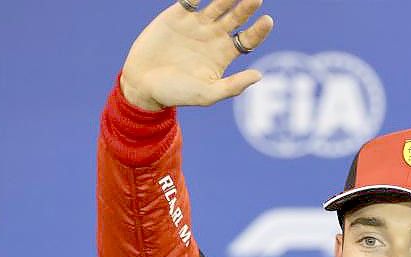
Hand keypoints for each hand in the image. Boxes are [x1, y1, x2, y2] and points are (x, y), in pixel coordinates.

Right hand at [120, 0, 272, 110]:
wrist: (143, 84)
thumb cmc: (177, 93)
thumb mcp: (208, 94)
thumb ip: (233, 86)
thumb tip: (259, 75)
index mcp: (225, 54)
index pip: (248, 38)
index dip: (259, 30)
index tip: (267, 21)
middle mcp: (214, 36)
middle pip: (237, 17)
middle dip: (247, 7)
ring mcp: (197, 24)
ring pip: (218, 4)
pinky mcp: (177, 15)